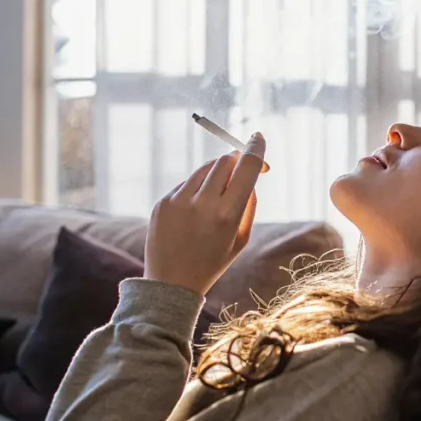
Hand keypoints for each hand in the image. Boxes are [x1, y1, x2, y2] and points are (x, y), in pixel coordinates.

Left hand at [144, 133, 266, 295]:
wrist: (171, 283)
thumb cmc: (213, 261)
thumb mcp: (241, 238)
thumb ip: (248, 203)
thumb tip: (249, 173)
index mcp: (228, 215)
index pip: (247, 167)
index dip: (255, 149)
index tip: (258, 137)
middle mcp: (203, 204)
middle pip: (225, 161)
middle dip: (236, 160)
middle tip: (240, 168)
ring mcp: (179, 201)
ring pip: (204, 169)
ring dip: (215, 174)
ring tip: (214, 200)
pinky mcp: (162, 203)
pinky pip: (185, 184)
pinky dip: (195, 190)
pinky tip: (193, 214)